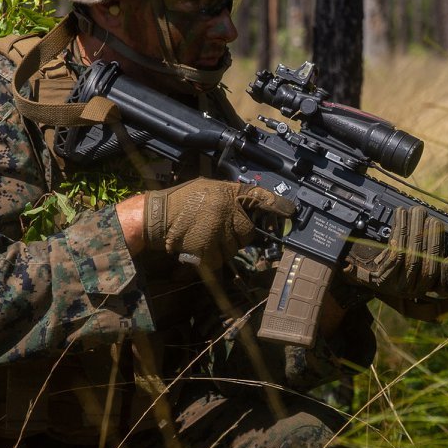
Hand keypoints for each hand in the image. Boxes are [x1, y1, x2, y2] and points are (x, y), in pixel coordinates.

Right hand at [137, 179, 295, 269]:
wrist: (156, 216)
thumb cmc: (182, 201)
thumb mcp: (209, 188)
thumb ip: (231, 195)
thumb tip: (254, 203)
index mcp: (227, 193)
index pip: (259, 197)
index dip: (276, 205)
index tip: (291, 211)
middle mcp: (225, 210)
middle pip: (247, 232)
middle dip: (237, 234)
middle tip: (218, 229)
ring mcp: (216, 230)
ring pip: (234, 248)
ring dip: (223, 247)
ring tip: (204, 236)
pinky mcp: (207, 249)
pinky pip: (220, 259)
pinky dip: (212, 257)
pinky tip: (199, 246)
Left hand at [346, 205, 447, 300]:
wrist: (365, 268)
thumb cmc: (397, 259)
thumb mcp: (418, 258)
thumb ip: (432, 251)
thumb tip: (445, 242)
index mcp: (428, 289)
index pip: (445, 288)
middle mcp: (415, 292)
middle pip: (429, 268)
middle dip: (433, 239)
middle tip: (433, 219)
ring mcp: (398, 287)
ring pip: (412, 257)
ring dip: (416, 230)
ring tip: (417, 211)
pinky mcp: (383, 280)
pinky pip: (396, 254)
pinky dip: (401, 232)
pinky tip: (401, 217)